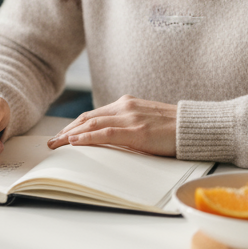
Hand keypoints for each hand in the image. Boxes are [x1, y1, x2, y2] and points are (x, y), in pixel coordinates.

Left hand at [47, 95, 176, 156]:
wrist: (195, 126)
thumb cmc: (174, 128)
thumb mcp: (147, 122)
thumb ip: (129, 126)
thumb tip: (112, 139)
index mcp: (127, 104)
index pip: (94, 114)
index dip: (75, 125)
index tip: (62, 135)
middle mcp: (125, 106)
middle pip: (87, 118)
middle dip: (67, 130)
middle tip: (52, 142)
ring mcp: (131, 117)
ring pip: (92, 124)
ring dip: (70, 135)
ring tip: (56, 144)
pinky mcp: (137, 131)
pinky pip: (106, 133)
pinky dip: (87, 137)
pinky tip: (75, 142)